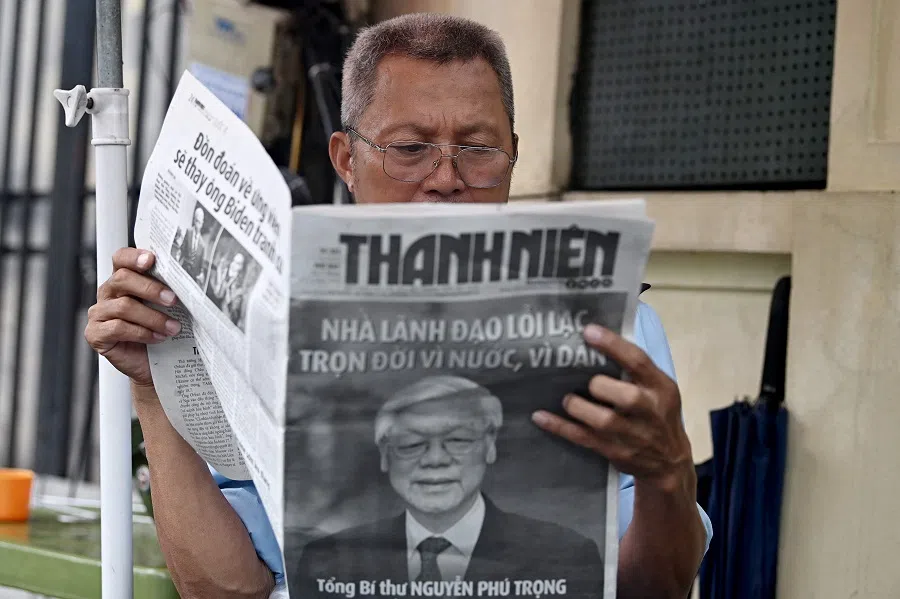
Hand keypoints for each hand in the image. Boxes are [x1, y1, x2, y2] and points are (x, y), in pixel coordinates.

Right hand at [84, 248, 181, 387]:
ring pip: (124, 306)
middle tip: (173, 299)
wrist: (156, 365)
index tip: (151, 260)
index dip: (133, 257)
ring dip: (153, 317)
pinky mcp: (96, 334)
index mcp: (124, 280)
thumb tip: (187, 278)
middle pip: (122, 279)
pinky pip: (117, 328)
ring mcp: (99, 313)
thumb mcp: (166, 307)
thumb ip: (167, 290)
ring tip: (173, 327)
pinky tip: (157, 337)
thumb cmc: (161, 330)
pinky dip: (141, 333)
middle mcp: (108, 293)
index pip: (121, 259)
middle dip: (151, 288)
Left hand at [532, 324, 694, 491]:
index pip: (639, 362)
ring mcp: (633, 436)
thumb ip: (635, 370)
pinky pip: (584, 438)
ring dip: (579, 407)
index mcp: (661, 388)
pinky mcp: (616, 453)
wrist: (670, 463)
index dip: (613, 345)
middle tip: (588, 383)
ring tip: (567, 399)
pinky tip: (540, 416)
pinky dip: (560, 427)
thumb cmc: (657, 414)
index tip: (588, 331)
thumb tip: (595, 340)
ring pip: (604, 421)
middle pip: (626, 397)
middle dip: (600, 386)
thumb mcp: (659, 389)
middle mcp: (650, 411)